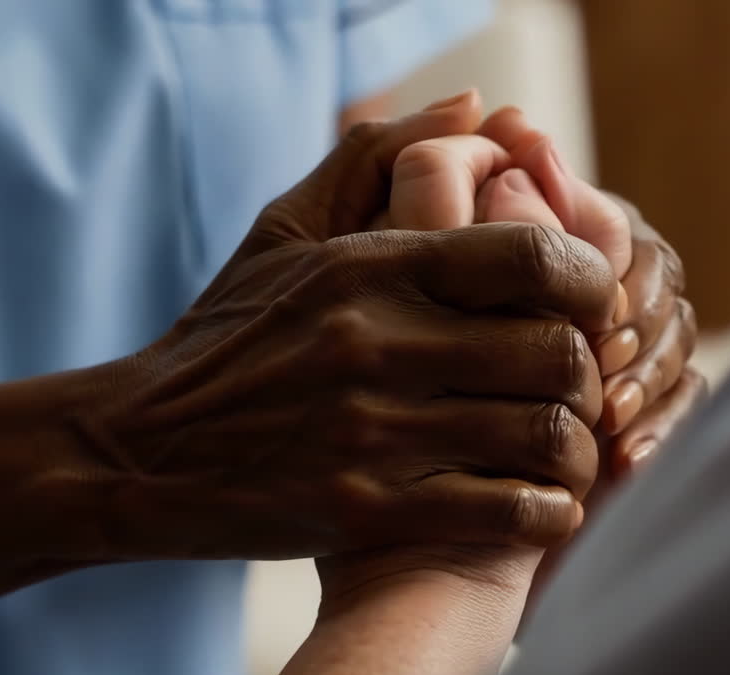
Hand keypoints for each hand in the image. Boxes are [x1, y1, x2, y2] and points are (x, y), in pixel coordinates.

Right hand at [79, 94, 619, 561]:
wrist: (136, 450)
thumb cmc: (229, 335)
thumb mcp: (287, 229)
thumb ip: (382, 156)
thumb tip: (479, 107)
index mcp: (371, 266)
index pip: (534, 256)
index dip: (593, 282)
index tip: (593, 307)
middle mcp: (376, 342)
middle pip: (557, 352)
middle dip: (591, 374)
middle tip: (585, 390)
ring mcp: (370, 432)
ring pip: (542, 437)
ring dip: (578, 452)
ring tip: (570, 454)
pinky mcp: (359, 511)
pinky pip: (500, 512)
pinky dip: (542, 513)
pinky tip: (541, 506)